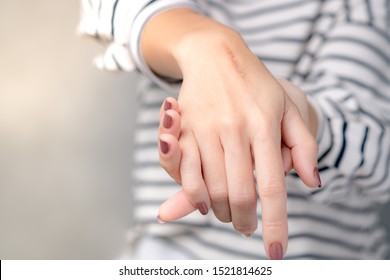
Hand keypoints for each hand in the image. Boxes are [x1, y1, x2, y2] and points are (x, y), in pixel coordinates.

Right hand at [142, 8, 319, 259]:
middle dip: (244, 221)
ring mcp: (207, 129)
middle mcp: (235, 130)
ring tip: (228, 214)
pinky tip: (204, 201)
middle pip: (239, 194)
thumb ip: (304, 145)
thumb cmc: (256, 84)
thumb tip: (312, 183)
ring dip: (220, 211)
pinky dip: (194, 195)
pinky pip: (185, 173)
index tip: (275, 251)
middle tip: (246, 228)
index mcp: (265, 127)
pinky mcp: (186, 129)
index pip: (272, 186)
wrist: (216, 54)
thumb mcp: (288, 107)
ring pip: (212, 188)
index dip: (275, 223)